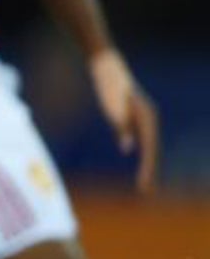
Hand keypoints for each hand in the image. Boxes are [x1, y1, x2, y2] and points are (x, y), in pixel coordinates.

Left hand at [90, 48, 159, 192]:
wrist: (106, 68)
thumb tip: (127, 148)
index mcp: (147, 118)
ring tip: (145, 182)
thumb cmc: (109, 88)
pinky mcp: (135, 117)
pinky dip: (141, 152)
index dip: (148, 168)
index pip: (150, 149)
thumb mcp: (112, 109)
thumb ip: (121, 128)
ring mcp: (144, 118)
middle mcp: (150, 119)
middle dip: (150, 171)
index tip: (143, 186)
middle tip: (146, 191)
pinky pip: (142, 139)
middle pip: (152, 149)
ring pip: (149, 145)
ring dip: (148, 163)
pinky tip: (139, 162)